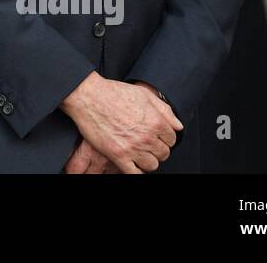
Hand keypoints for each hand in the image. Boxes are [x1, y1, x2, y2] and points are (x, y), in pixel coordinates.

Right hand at [61, 71, 181, 172]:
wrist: (88, 96)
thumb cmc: (113, 92)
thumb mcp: (143, 94)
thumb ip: (164, 110)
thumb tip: (178, 125)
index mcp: (155, 122)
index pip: (172, 139)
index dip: (165, 137)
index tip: (157, 136)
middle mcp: (146, 137)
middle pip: (163, 154)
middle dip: (157, 149)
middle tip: (148, 144)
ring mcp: (132, 148)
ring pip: (152, 165)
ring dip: (148, 160)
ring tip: (140, 153)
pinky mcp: (118, 155)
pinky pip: (134, 173)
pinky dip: (136, 171)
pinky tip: (132, 163)